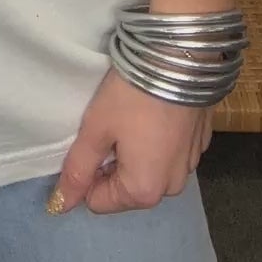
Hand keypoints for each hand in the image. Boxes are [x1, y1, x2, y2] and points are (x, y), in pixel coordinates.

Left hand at [51, 67, 212, 216]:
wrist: (181, 56)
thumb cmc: (131, 96)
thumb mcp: (96, 129)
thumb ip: (77, 170)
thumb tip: (60, 205)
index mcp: (144, 191)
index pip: (99, 201)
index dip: (88, 172)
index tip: (92, 139)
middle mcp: (171, 187)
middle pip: (126, 188)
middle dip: (113, 163)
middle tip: (112, 125)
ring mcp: (190, 165)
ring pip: (149, 170)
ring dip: (136, 152)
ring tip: (134, 117)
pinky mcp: (201, 143)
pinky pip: (169, 153)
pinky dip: (158, 140)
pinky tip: (156, 113)